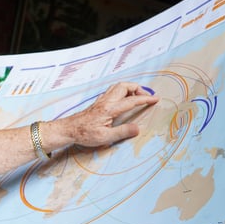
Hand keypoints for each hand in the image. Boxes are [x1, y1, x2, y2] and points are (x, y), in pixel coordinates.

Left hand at [45, 82, 159, 149]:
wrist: (68, 129)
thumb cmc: (84, 134)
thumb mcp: (105, 137)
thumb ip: (122, 132)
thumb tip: (138, 128)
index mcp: (110, 109)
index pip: (131, 100)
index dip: (145, 99)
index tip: (155, 99)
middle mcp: (106, 101)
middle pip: (124, 86)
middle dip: (138, 88)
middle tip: (146, 97)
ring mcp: (101, 101)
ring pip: (118, 86)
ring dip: (130, 88)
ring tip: (137, 97)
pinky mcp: (98, 103)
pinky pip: (112, 91)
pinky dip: (122, 91)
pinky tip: (124, 100)